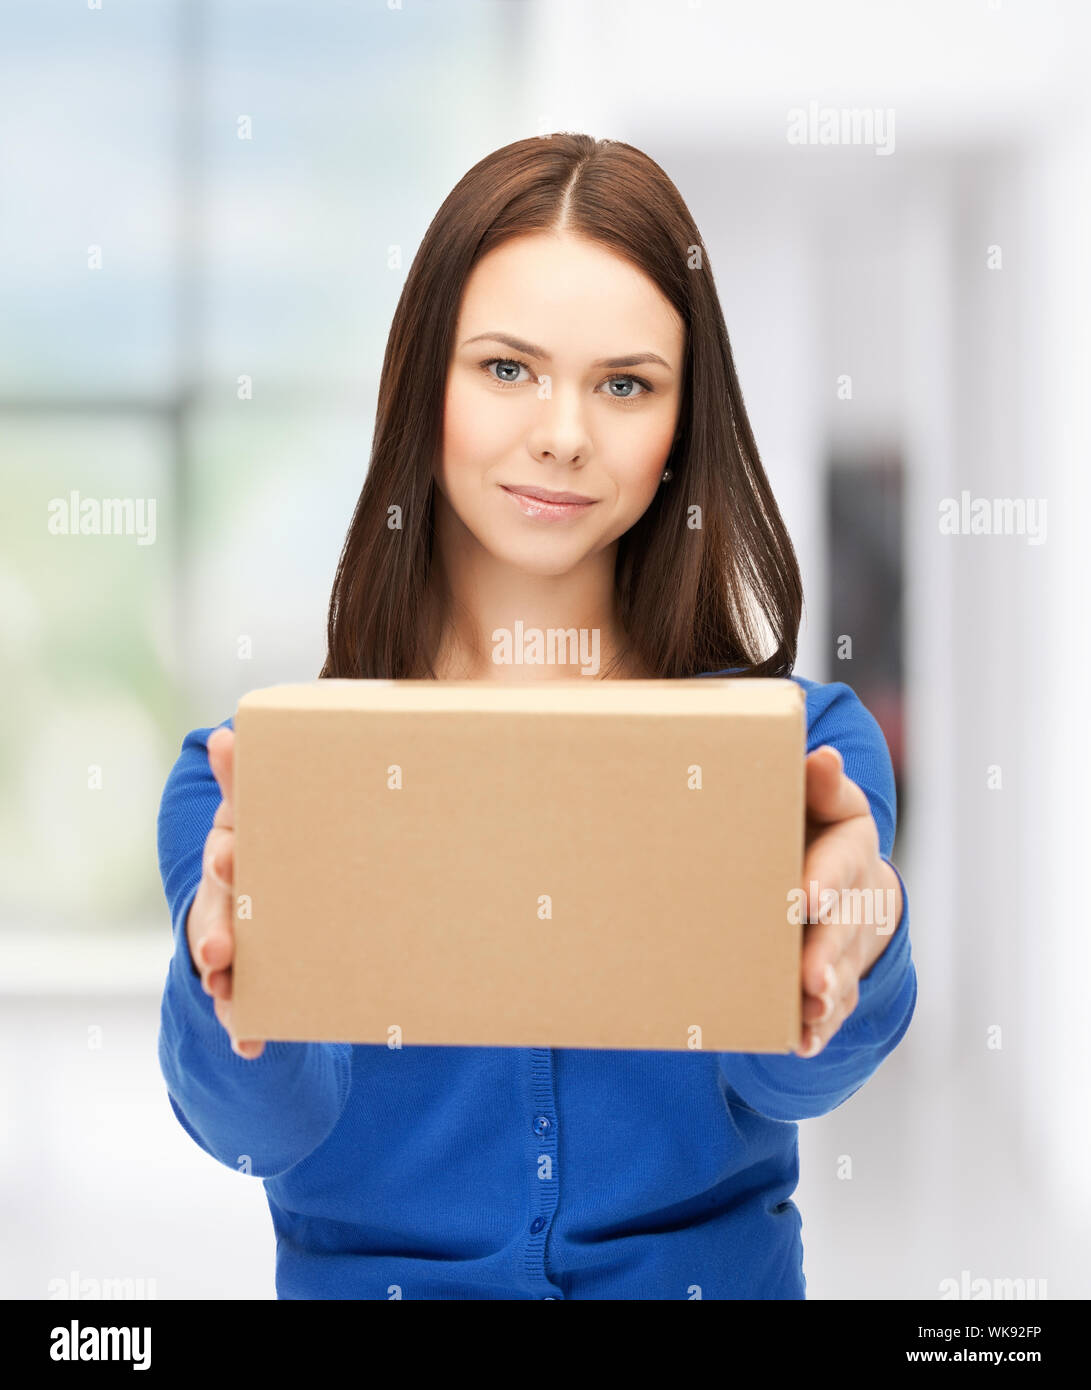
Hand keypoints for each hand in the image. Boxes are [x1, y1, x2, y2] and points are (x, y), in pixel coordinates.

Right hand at [185, 726, 264, 1058]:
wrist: (272, 887)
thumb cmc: (272, 838)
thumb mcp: (261, 810)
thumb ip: (248, 778)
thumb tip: (223, 733)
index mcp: (235, 852)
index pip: (227, 851)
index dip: (228, 855)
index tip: (231, 859)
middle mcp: (225, 898)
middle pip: (214, 916)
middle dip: (215, 934)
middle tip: (220, 952)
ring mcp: (231, 940)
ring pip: (222, 965)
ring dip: (224, 985)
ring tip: (231, 1005)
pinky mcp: (246, 978)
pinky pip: (242, 1005)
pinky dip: (243, 1028)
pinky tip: (250, 1045)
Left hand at [794, 745, 902, 1058]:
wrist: (833, 866)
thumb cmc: (809, 821)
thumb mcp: (818, 797)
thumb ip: (816, 783)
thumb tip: (822, 757)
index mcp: (849, 845)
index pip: (841, 861)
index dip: (826, 879)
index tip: (803, 897)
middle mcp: (856, 897)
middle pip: (843, 927)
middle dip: (826, 955)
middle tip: (808, 978)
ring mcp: (849, 940)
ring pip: (840, 971)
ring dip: (826, 996)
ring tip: (806, 1013)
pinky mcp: (836, 974)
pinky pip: (831, 1005)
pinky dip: (818, 1027)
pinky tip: (802, 1041)